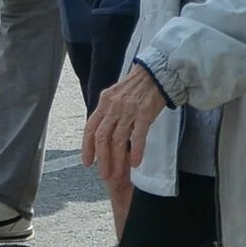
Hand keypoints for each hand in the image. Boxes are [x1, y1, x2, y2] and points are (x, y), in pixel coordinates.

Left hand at [82, 65, 168, 186]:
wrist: (158, 72)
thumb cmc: (138, 85)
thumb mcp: (117, 95)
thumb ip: (109, 112)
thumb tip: (104, 133)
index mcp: (104, 102)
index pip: (90, 128)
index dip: (87, 147)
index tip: (88, 163)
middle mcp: (113, 107)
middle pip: (102, 138)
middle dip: (102, 159)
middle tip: (104, 175)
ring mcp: (129, 110)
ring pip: (118, 140)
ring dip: (117, 160)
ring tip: (118, 174)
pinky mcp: (145, 113)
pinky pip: (138, 136)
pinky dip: (136, 151)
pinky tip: (136, 163)